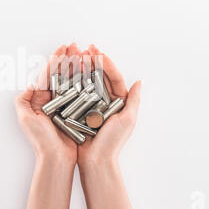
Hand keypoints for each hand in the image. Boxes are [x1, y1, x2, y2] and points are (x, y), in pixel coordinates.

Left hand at [14, 43, 82, 164]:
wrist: (56, 159)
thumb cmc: (41, 140)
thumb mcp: (25, 118)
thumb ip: (23, 99)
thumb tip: (31, 83)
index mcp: (38, 99)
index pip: (48, 74)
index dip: (55, 59)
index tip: (63, 47)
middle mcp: (51, 101)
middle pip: (60, 74)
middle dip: (67, 59)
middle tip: (76, 45)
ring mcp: (64, 106)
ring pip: (71, 81)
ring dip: (77, 66)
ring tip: (84, 53)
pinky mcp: (75, 113)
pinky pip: (80, 94)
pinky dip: (85, 82)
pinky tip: (91, 71)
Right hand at [78, 45, 141, 165]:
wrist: (96, 160)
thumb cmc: (112, 142)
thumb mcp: (127, 120)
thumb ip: (133, 100)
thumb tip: (139, 82)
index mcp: (118, 102)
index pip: (114, 77)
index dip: (107, 63)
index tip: (98, 52)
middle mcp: (105, 102)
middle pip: (100, 77)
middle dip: (93, 61)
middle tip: (86, 48)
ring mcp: (91, 106)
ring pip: (87, 82)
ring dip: (83, 68)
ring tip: (77, 54)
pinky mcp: (79, 111)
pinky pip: (76, 93)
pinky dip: (73, 81)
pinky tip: (68, 70)